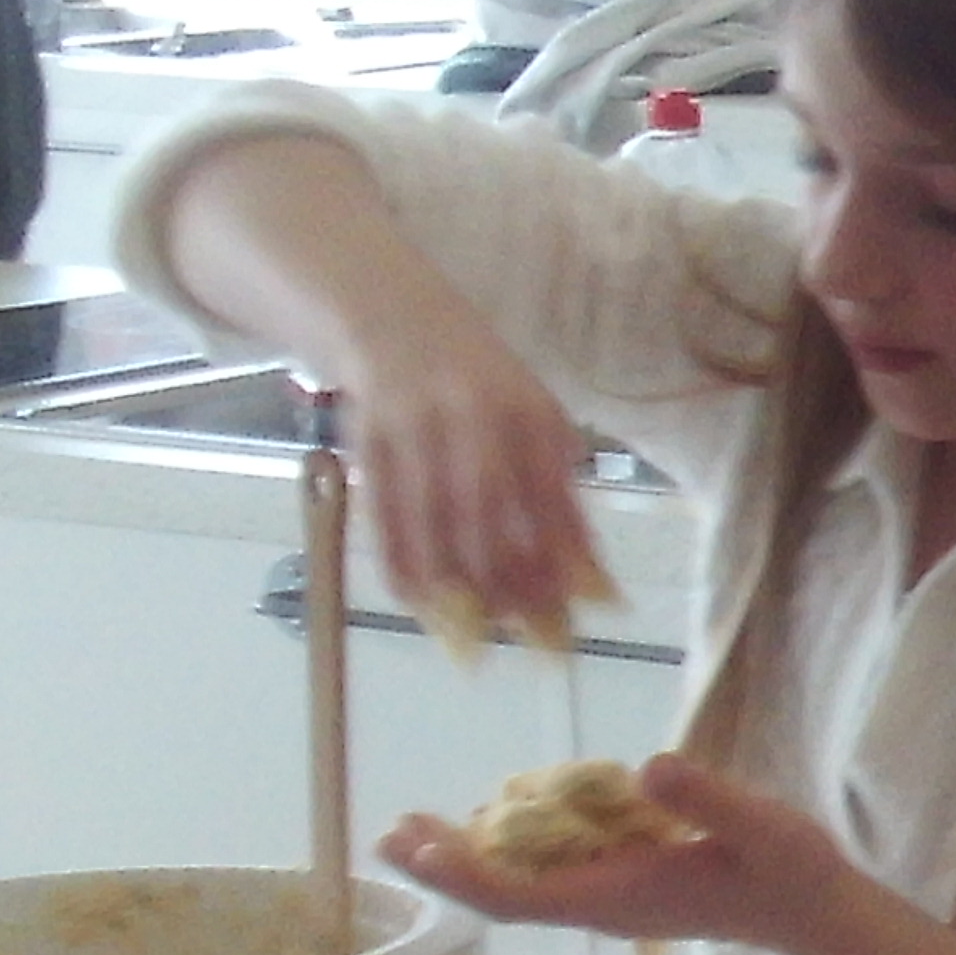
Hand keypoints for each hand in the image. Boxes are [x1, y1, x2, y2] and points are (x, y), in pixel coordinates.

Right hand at [334, 311, 610, 635]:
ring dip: (453, 583)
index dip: (564, 554)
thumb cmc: (483, 385)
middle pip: (489, 510)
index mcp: (528, 410)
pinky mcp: (367, 438)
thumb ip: (558, 487)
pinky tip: (417, 603)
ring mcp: (414, 425)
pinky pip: (382, 511)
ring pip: (433, 517)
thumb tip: (588, 575)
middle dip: (510, 578)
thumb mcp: (534, 417)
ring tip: (474, 634)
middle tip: (528, 633)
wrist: (396, 319)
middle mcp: (471, 414)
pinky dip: (399, 561)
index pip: (550, 494)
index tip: (582, 608)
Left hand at [381, 755, 856, 953]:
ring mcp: (613, 899)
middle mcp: (604, 905)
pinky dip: (508, 852)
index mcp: (623, 894)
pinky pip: (548, 875)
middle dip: (445, 866)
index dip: (466, 874)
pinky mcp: (627, 886)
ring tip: (419, 826)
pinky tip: (498, 822)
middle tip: (390, 832)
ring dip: (468, 858)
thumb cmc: (792, 873)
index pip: (521, 896)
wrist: (819, 915)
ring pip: (521, 886)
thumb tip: (648, 767)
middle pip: (504, 896)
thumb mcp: (761, 827)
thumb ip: (709, 799)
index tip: (419, 847)